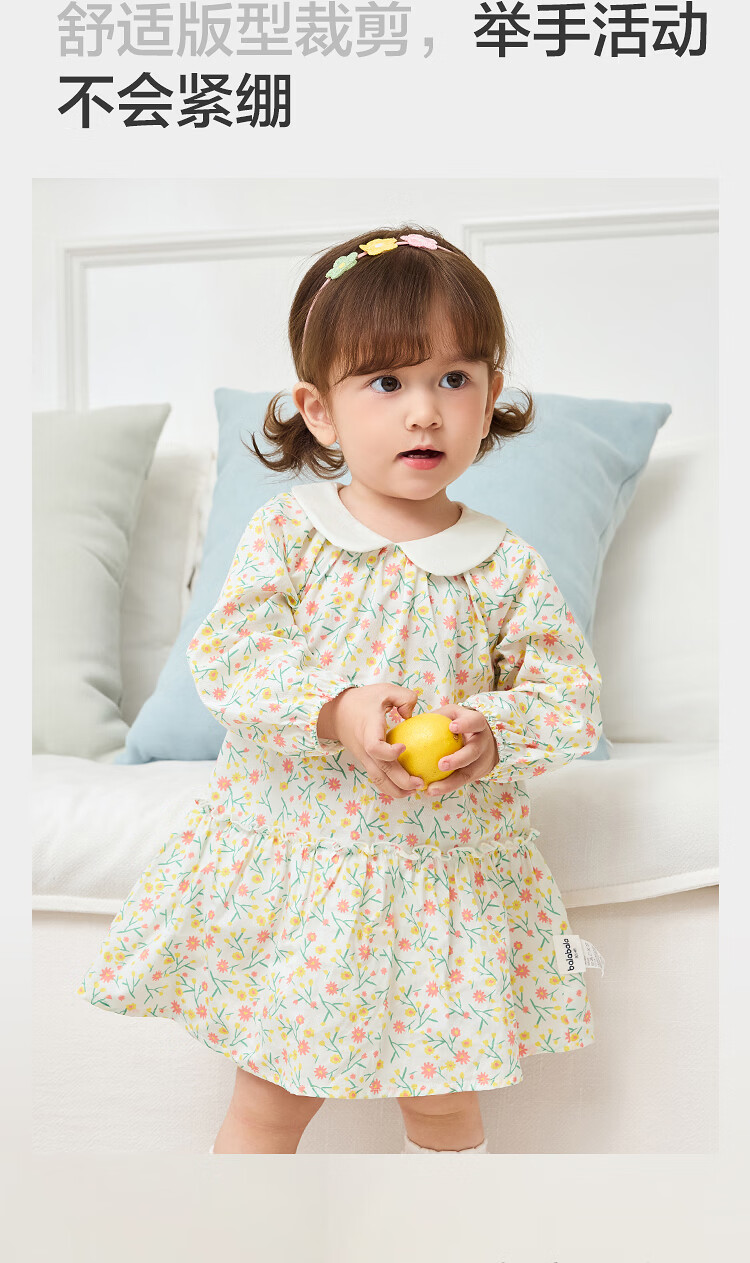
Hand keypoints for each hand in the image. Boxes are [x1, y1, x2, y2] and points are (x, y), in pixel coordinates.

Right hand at [317, 683, 425, 798]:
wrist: (336, 713)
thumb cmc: (363, 700)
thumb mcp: (385, 690)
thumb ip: (404, 697)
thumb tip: (412, 715)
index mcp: (368, 729)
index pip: (374, 747)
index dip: (389, 752)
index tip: (404, 747)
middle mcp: (364, 748)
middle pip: (380, 771)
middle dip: (401, 781)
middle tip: (420, 783)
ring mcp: (364, 757)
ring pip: (378, 780)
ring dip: (396, 790)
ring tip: (415, 791)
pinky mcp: (366, 762)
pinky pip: (377, 778)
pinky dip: (390, 787)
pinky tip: (406, 788)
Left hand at [422, 704, 498, 796]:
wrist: (483, 739)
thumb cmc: (459, 723)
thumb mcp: (451, 714)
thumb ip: (435, 716)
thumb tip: (406, 716)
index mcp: (477, 724)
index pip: (475, 722)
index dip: (466, 724)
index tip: (452, 727)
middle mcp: (483, 743)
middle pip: (473, 752)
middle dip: (458, 759)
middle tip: (441, 764)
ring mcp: (482, 760)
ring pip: (468, 773)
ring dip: (450, 783)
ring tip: (431, 788)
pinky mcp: (477, 774)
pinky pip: (460, 782)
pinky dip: (445, 787)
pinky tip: (429, 791)